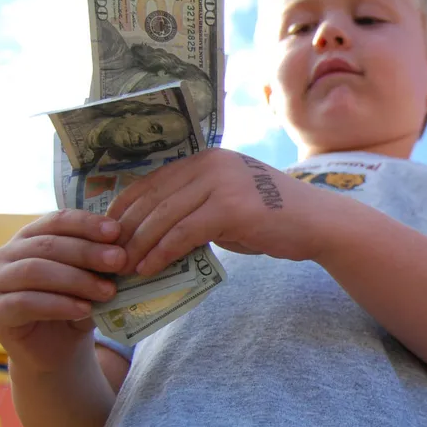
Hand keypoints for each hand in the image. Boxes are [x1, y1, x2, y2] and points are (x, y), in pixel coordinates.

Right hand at [0, 210, 125, 371]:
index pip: (58, 220)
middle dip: (88, 252)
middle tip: (120, 261)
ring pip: (36, 271)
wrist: (59, 349)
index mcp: (33, 236)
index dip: (87, 223)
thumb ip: (102, 263)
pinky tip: (85, 309)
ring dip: (77, 280)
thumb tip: (126, 249)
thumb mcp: (94, 279)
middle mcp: (10, 254)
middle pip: (48, 245)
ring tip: (108, 291)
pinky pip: (26, 302)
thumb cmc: (78, 305)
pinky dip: (59, 304)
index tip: (117, 231)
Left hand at [107, 149, 321, 274]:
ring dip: (139, 245)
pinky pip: (184, 233)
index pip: (153, 180)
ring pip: (164, 216)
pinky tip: (150, 268)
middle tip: (109, 256)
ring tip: (125, 267)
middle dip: (126, 229)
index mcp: (208, 158)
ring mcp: (222, 184)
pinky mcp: (231, 208)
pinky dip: (162, 252)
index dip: (125, 206)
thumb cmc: (275, 218)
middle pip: (153, 198)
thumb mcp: (229, 201)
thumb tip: (155, 230)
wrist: (318, 223)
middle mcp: (212, 164)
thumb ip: (197, 206)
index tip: (107, 231)